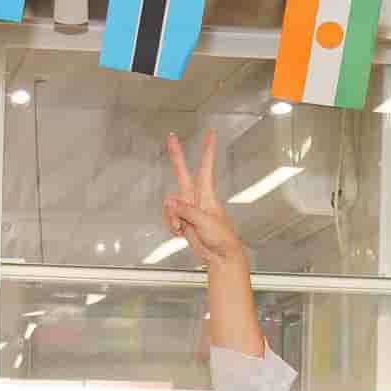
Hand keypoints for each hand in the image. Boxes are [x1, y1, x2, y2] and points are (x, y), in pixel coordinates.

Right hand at [157, 132, 250, 286]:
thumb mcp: (205, 222)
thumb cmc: (222, 238)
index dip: (207, 149)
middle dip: (176, 156)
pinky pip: (169, 218)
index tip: (210, 133)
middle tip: (171, 137)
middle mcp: (195, 198)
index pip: (206, 166)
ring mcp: (187, 209)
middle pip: (182, 173)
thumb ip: (186, 210)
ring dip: (171, 217)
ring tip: (182, 227)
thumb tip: (170, 201)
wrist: (220, 256)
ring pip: (169, 204)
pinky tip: (181, 232)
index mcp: (206, 194)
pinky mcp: (182, 220)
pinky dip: (171, 226)